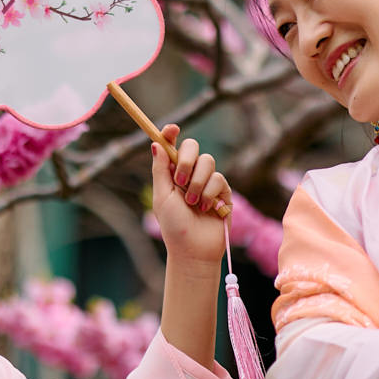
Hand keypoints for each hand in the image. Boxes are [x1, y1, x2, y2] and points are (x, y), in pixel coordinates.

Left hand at [151, 124, 232, 266]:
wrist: (194, 249)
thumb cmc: (174, 226)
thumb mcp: (162, 197)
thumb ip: (161, 170)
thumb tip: (156, 143)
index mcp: (172, 173)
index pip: (172, 146)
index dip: (171, 134)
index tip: (172, 129)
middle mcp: (190, 173)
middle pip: (192, 146)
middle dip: (186, 160)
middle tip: (180, 180)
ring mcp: (207, 181)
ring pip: (208, 162)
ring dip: (197, 183)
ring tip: (193, 203)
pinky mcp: (223, 192)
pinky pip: (219, 179)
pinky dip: (210, 194)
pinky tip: (207, 209)